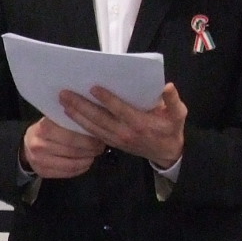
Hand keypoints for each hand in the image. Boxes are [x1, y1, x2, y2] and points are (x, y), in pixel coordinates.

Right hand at [23, 116, 103, 178]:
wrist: (26, 145)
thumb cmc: (44, 130)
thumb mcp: (52, 120)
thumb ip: (68, 122)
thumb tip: (93, 125)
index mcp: (44, 128)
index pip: (72, 137)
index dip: (89, 140)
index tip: (99, 138)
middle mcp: (39, 145)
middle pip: (73, 151)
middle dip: (90, 150)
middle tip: (100, 147)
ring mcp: (39, 161)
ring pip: (71, 164)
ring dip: (87, 160)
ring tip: (94, 155)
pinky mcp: (42, 172)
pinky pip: (66, 173)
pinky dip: (80, 169)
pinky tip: (85, 163)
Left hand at [60, 84, 186, 167]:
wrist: (167, 153)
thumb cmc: (171, 129)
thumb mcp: (179, 114)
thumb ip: (174, 101)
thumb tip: (167, 87)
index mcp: (140, 123)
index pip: (120, 110)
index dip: (106, 99)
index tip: (93, 88)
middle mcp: (125, 132)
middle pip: (99, 119)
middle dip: (81, 106)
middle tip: (65, 93)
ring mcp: (117, 139)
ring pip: (93, 127)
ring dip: (76, 115)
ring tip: (63, 102)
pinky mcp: (112, 143)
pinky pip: (93, 134)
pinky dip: (80, 125)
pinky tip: (69, 115)